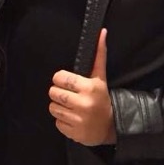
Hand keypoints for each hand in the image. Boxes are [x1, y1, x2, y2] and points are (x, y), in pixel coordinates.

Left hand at [48, 28, 116, 145]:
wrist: (111, 126)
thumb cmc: (102, 98)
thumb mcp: (100, 77)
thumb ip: (99, 55)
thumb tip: (101, 32)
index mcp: (89, 87)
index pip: (59, 78)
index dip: (61, 80)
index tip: (69, 84)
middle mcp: (83, 103)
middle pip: (53, 93)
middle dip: (59, 94)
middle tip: (69, 96)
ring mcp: (78, 119)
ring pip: (52, 108)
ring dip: (59, 107)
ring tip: (72, 108)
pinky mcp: (73, 133)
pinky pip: (57, 122)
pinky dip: (63, 121)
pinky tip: (73, 119)